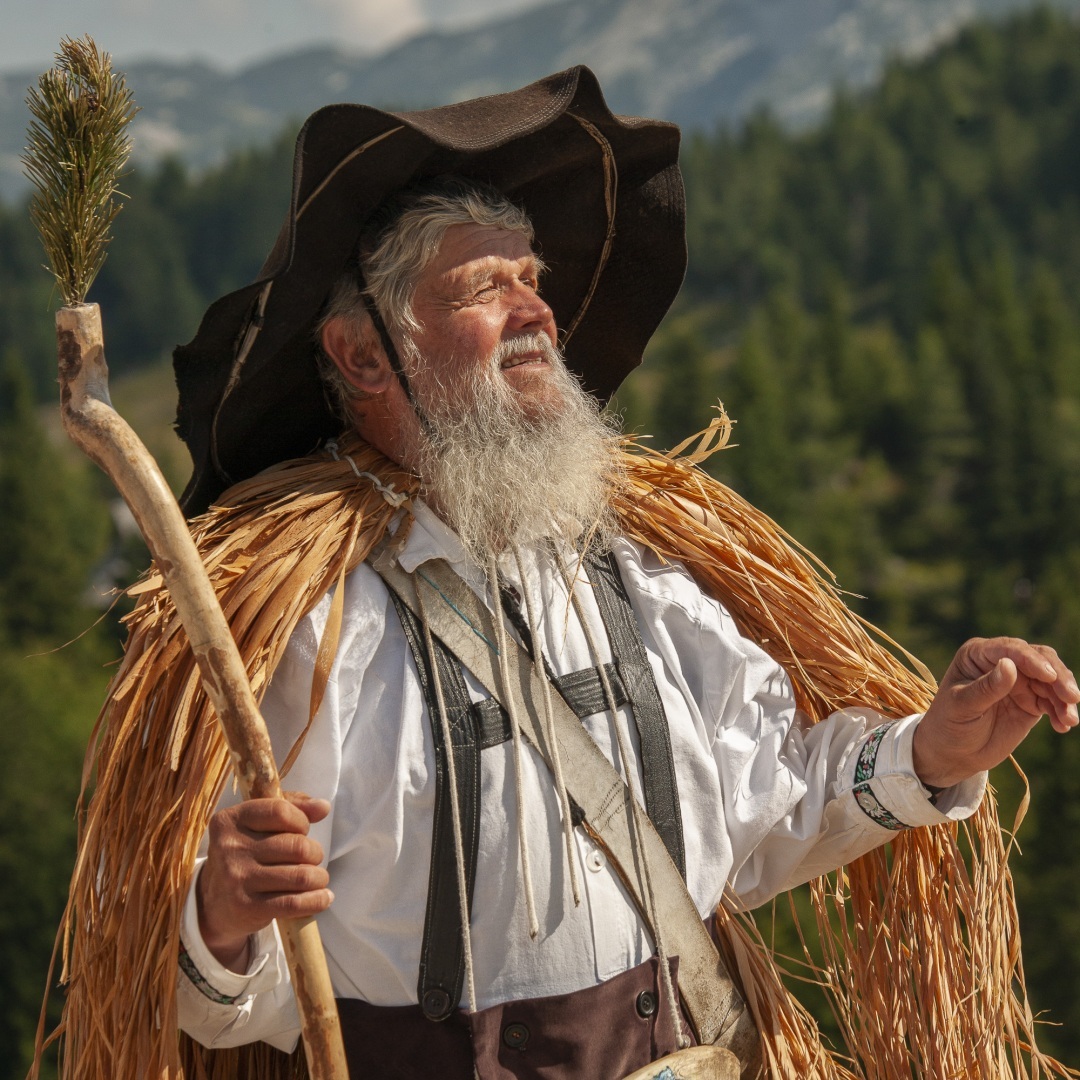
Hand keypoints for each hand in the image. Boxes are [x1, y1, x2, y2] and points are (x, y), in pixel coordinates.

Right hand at [196, 792, 332, 970]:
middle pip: (296, 846)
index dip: (301, 821)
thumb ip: (291, 806)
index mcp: (230, 821)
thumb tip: (323, 806)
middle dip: (315, 853)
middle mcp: (230, 848)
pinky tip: (323, 897)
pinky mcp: (247, 908)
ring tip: (318, 878)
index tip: (302, 830)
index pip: (281, 811)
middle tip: (313, 858)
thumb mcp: (257, 824)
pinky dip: (317, 899)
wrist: (213, 904)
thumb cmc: (245, 855)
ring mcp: (237, 879)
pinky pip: (294, 903)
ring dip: (319, 877)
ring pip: (300, 875)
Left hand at [913, 637, 1079, 789]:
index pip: (1010, 649)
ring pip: (1052, 681)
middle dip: (1058, 676)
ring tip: (1070, 720)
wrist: (954, 753)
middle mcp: (1002, 662)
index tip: (1049, 675)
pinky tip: (1064, 726)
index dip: (1032, 660)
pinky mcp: (1031, 701)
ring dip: (1064, 698)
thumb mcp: (962, 707)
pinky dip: (1062, 712)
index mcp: (978, 654)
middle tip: (1071, 697)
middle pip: (1039, 659)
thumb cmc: (949, 725)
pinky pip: (1054, 701)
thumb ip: (986, 688)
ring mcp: (1019, 681)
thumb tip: (1009, 664)